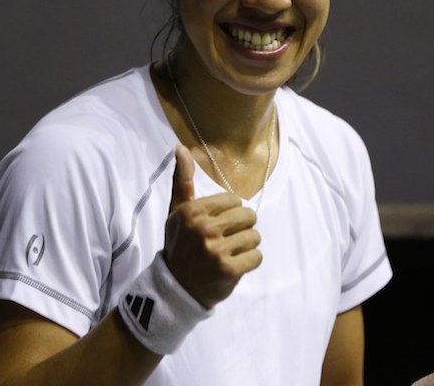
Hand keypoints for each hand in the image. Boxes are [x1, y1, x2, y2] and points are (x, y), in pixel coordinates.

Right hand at [163, 145, 262, 307]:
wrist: (176, 287)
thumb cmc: (180, 244)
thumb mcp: (177, 211)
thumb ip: (182, 179)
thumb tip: (181, 148)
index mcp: (191, 211)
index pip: (234, 200)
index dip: (229, 212)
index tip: (216, 224)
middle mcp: (203, 228)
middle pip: (248, 216)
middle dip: (241, 228)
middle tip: (225, 239)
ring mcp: (216, 250)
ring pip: (255, 236)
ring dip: (246, 245)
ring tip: (229, 252)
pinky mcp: (228, 270)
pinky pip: (257, 257)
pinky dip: (249, 261)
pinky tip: (234, 265)